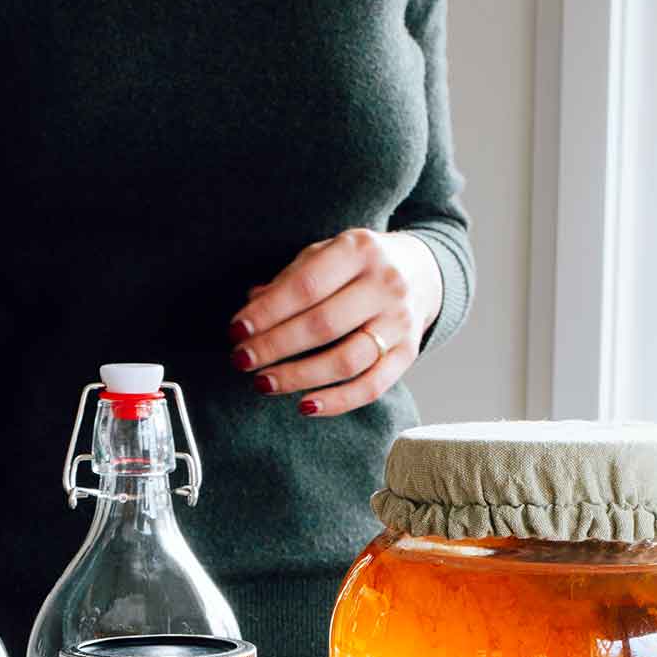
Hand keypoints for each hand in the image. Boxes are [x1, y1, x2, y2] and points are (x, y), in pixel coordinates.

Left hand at [228, 228, 442, 416]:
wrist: (420, 271)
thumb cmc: (356, 267)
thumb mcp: (324, 257)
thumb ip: (289, 280)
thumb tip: (250, 308)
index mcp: (358, 249)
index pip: (306, 286)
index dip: (268, 312)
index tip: (236, 332)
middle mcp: (385, 283)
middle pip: (322, 325)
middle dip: (275, 347)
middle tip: (241, 361)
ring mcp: (400, 321)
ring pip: (345, 360)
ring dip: (299, 377)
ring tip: (263, 384)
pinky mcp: (408, 354)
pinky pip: (371, 386)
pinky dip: (336, 402)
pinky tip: (305, 406)